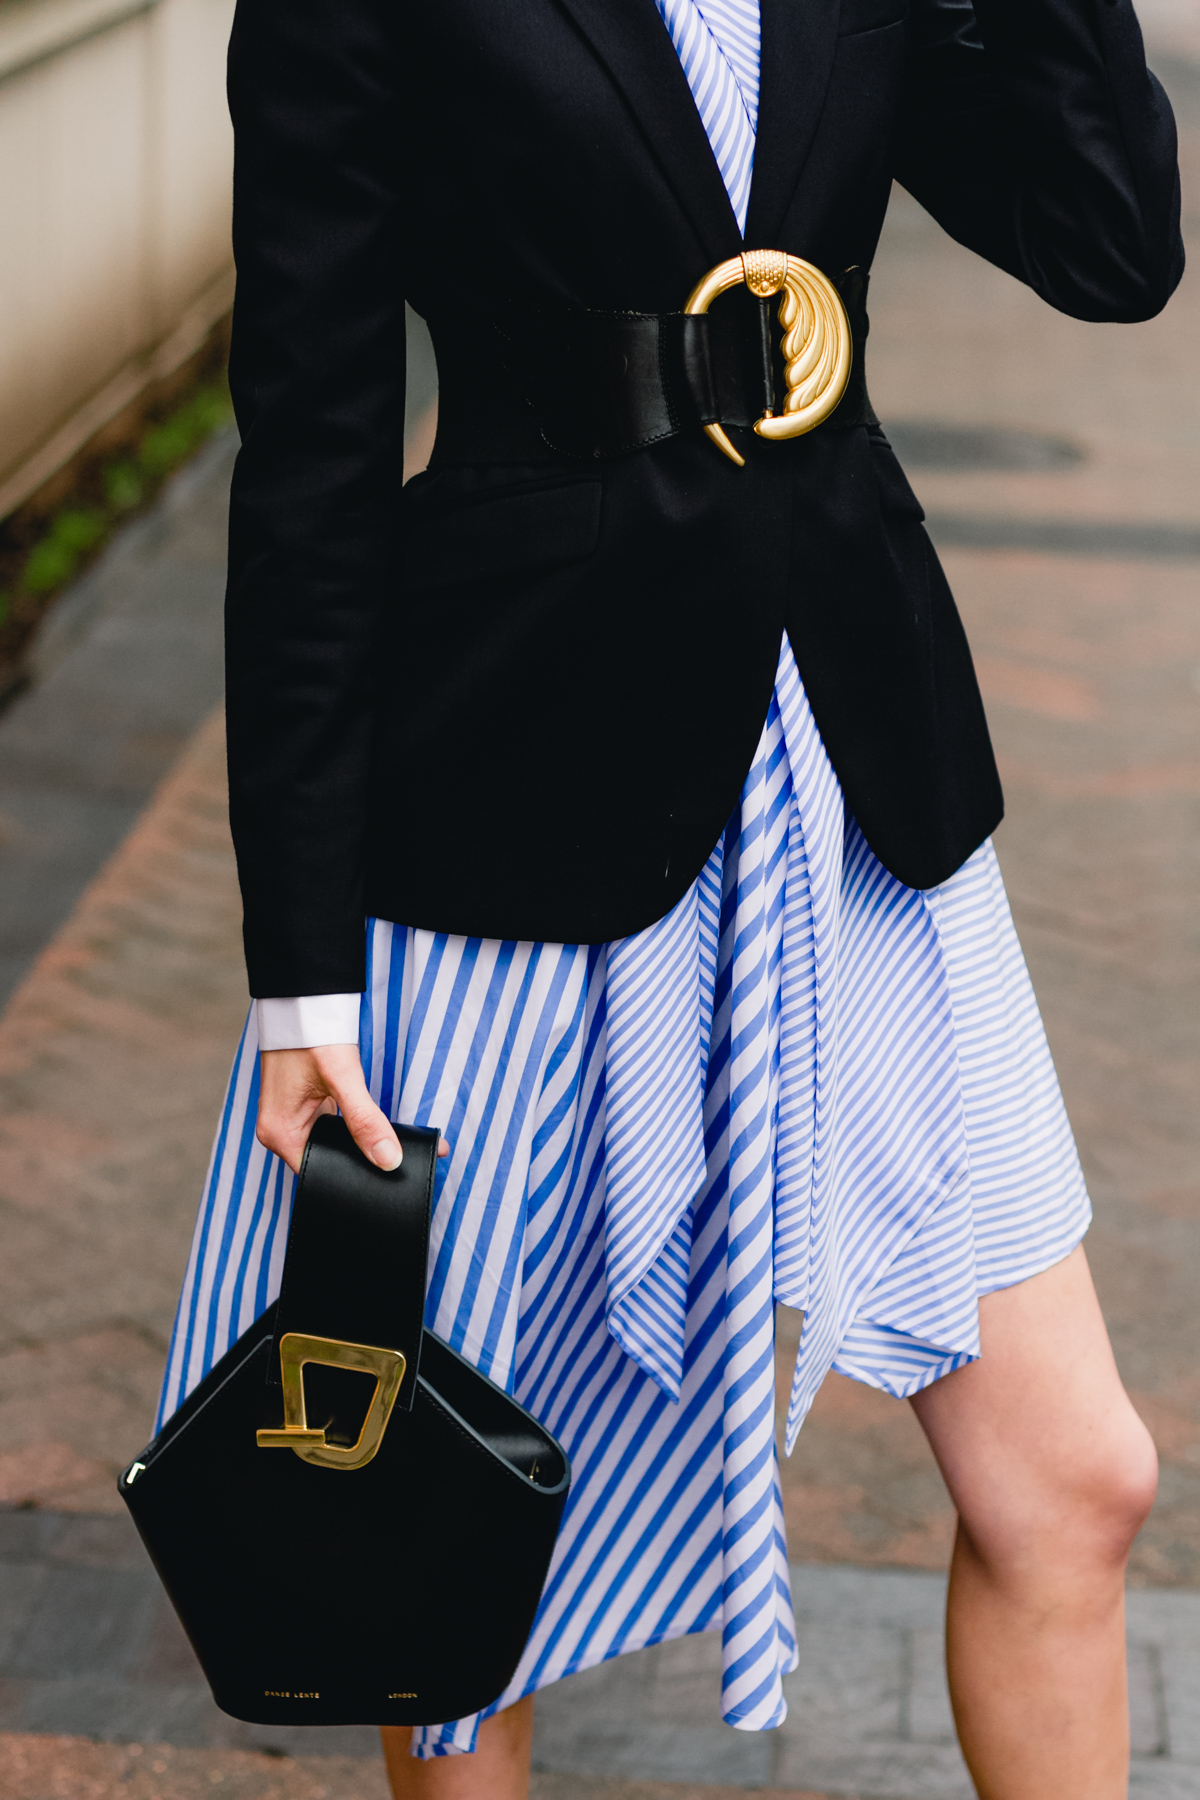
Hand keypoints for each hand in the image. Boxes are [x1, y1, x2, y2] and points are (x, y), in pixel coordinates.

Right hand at [256, 1044, 448, 1174]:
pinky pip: (335, 1128)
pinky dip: (358, 1128)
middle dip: (366, 1160)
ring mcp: (295, 1120)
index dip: (354, 1176)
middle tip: (404, 1160)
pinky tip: (383, 1129)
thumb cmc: (311, 1034)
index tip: (388, 1178)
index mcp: (280, 1134)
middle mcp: (283, 1132)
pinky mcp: (307, 1108)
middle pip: (329, 1160)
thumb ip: (364, 1120)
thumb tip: (388, 1159)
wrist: (302, 1000)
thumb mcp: (342, 1077)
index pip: (320, 1173)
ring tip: (399, 1146)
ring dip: (365, 1143)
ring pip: (335, 1145)